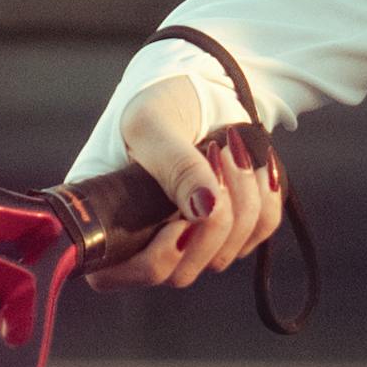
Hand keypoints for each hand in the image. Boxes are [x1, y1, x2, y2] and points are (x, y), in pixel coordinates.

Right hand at [81, 50, 296, 286]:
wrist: (195, 89)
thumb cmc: (156, 104)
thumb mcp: (154, 122)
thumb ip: (175, 165)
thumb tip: (205, 209)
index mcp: (102, 222)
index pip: (116, 277)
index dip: (155, 258)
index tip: (177, 220)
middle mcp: (141, 243)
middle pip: (181, 272)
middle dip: (210, 219)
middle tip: (213, 155)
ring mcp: (186, 243)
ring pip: (224, 256)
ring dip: (241, 198)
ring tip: (229, 146)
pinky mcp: (227, 232)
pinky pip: (258, 234)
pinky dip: (264, 195)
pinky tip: (253, 161)